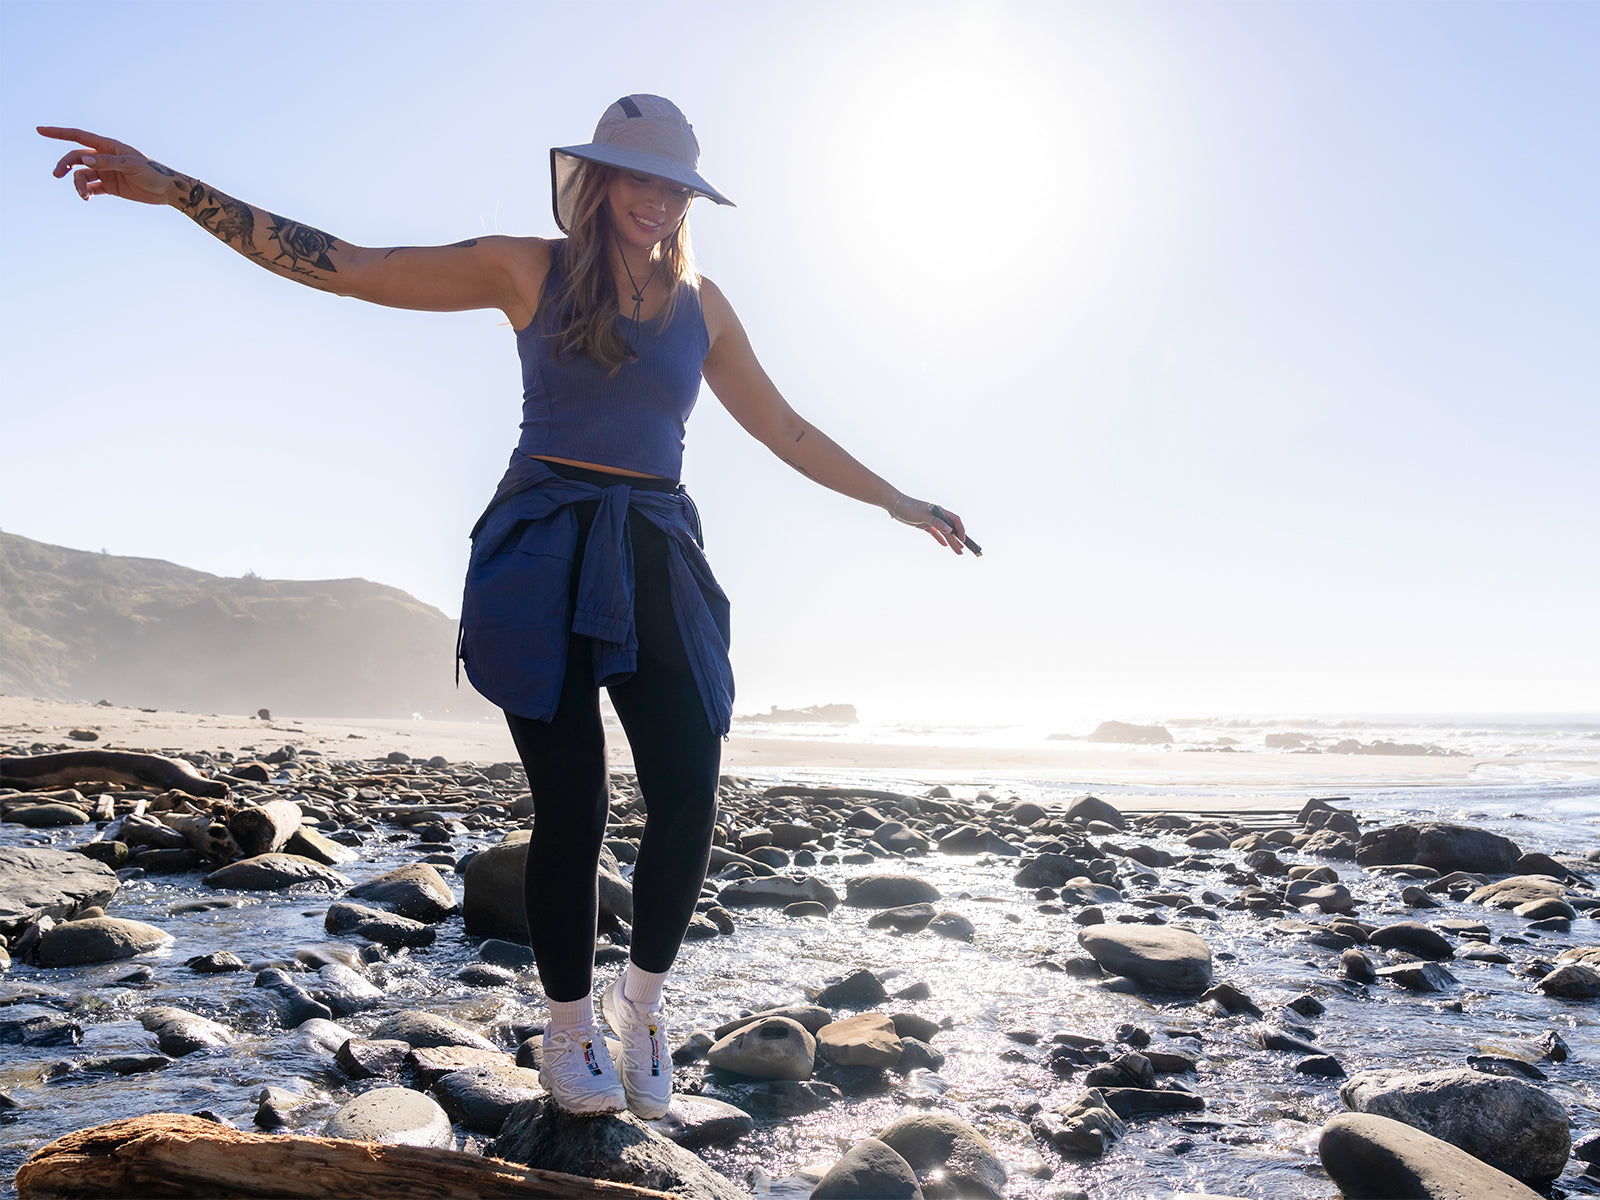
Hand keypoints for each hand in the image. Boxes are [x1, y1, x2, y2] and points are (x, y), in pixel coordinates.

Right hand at [40, 127, 175, 204]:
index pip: (78, 136)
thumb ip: (108, 163)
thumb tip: (85, 160)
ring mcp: (106, 172)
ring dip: (77, 184)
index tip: (39, 130)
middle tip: (57, 175)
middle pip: (75, 157)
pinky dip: (86, 192)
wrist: (167, 191)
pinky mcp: (110, 187)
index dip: (58, 133)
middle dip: (64, 165)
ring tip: (83, 196)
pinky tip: (87, 198)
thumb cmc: (153, 173)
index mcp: (108, 146)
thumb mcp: (131, 166)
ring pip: (81, 175)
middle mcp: (104, 157)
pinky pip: (91, 188)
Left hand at [889, 493, 975, 555]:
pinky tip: (945, 545)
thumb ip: (936, 522)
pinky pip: (935, 533)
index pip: (955, 520)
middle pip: (950, 529)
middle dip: (957, 540)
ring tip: (958, 551)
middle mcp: (937, 515)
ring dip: (951, 541)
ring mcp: (931, 520)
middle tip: (962, 551)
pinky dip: (940, 539)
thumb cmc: (908, 508)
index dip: (961, 530)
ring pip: (944, 532)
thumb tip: (950, 530)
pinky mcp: (924, 525)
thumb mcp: (922, 516)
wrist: (895, 505)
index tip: (963, 540)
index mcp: (939, 511)